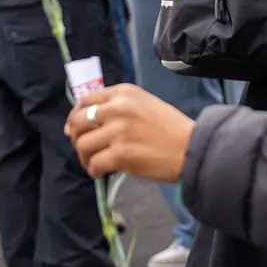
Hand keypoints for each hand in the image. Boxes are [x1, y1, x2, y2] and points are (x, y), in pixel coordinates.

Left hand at [66, 84, 193, 182]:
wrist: (192, 148)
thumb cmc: (172, 130)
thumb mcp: (145, 105)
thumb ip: (118, 108)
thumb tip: (85, 122)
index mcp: (124, 93)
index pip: (85, 101)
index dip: (75, 117)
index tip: (74, 129)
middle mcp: (118, 108)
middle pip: (78, 122)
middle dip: (76, 138)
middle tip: (84, 150)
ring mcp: (118, 131)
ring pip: (83, 145)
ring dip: (84, 158)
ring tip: (94, 164)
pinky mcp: (120, 154)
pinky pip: (94, 164)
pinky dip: (94, 171)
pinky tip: (101, 173)